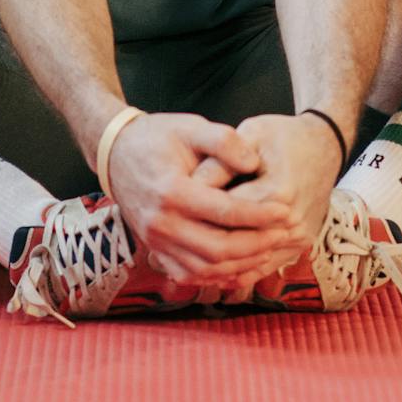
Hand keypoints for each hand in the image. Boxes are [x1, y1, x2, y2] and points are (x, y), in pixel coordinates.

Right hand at [103, 111, 304, 286]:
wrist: (116, 154)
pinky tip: (242, 264)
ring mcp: (155, 241)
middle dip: (256, 245)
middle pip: (217, 249)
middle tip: (283, 233)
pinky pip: (190, 274)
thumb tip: (254, 163)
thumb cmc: (157, 137)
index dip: (259, 215)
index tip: (285, 210)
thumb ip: (224, 140)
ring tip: (270, 248)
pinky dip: (218, 275)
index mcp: (171, 190)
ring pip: (206, 268)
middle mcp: (161, 223)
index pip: (224, 212)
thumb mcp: (190, 126)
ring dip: (242, 264)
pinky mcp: (155, 250)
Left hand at [188, 112, 343, 295]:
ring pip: (248, 263)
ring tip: (183, 253)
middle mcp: (290, 221)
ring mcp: (297, 238)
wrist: (324, 147)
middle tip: (171, 232)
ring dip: (216, 262)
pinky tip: (210, 268)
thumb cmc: (283, 136)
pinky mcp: (299, 246)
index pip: (225, 208)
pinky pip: (262, 269)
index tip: (172, 202)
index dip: (196, 205)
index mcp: (277, 190)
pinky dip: (236, 272)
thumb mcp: (252, 133)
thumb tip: (190, 183)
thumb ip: (221, 158)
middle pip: (235, 240)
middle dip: (201, 237)